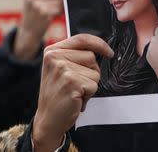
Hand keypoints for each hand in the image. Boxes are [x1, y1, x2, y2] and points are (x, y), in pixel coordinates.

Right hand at [14, 0, 62, 59]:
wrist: (28, 31)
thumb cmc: (35, 13)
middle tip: (60, 3)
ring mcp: (36, 5)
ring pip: (58, 0)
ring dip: (60, 5)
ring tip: (54, 10)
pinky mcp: (43, 13)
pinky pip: (58, 8)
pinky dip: (60, 11)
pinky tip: (55, 15)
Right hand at [32, 34, 113, 151]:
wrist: (48, 119)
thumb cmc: (57, 94)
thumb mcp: (60, 69)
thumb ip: (74, 55)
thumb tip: (100, 48)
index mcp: (52, 51)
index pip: (82, 38)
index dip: (99, 44)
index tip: (109, 52)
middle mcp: (55, 57)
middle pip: (91, 56)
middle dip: (91, 72)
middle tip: (76, 85)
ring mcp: (62, 69)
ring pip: (94, 72)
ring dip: (90, 85)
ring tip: (75, 92)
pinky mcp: (71, 82)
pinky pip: (93, 85)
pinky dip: (88, 95)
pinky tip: (75, 99)